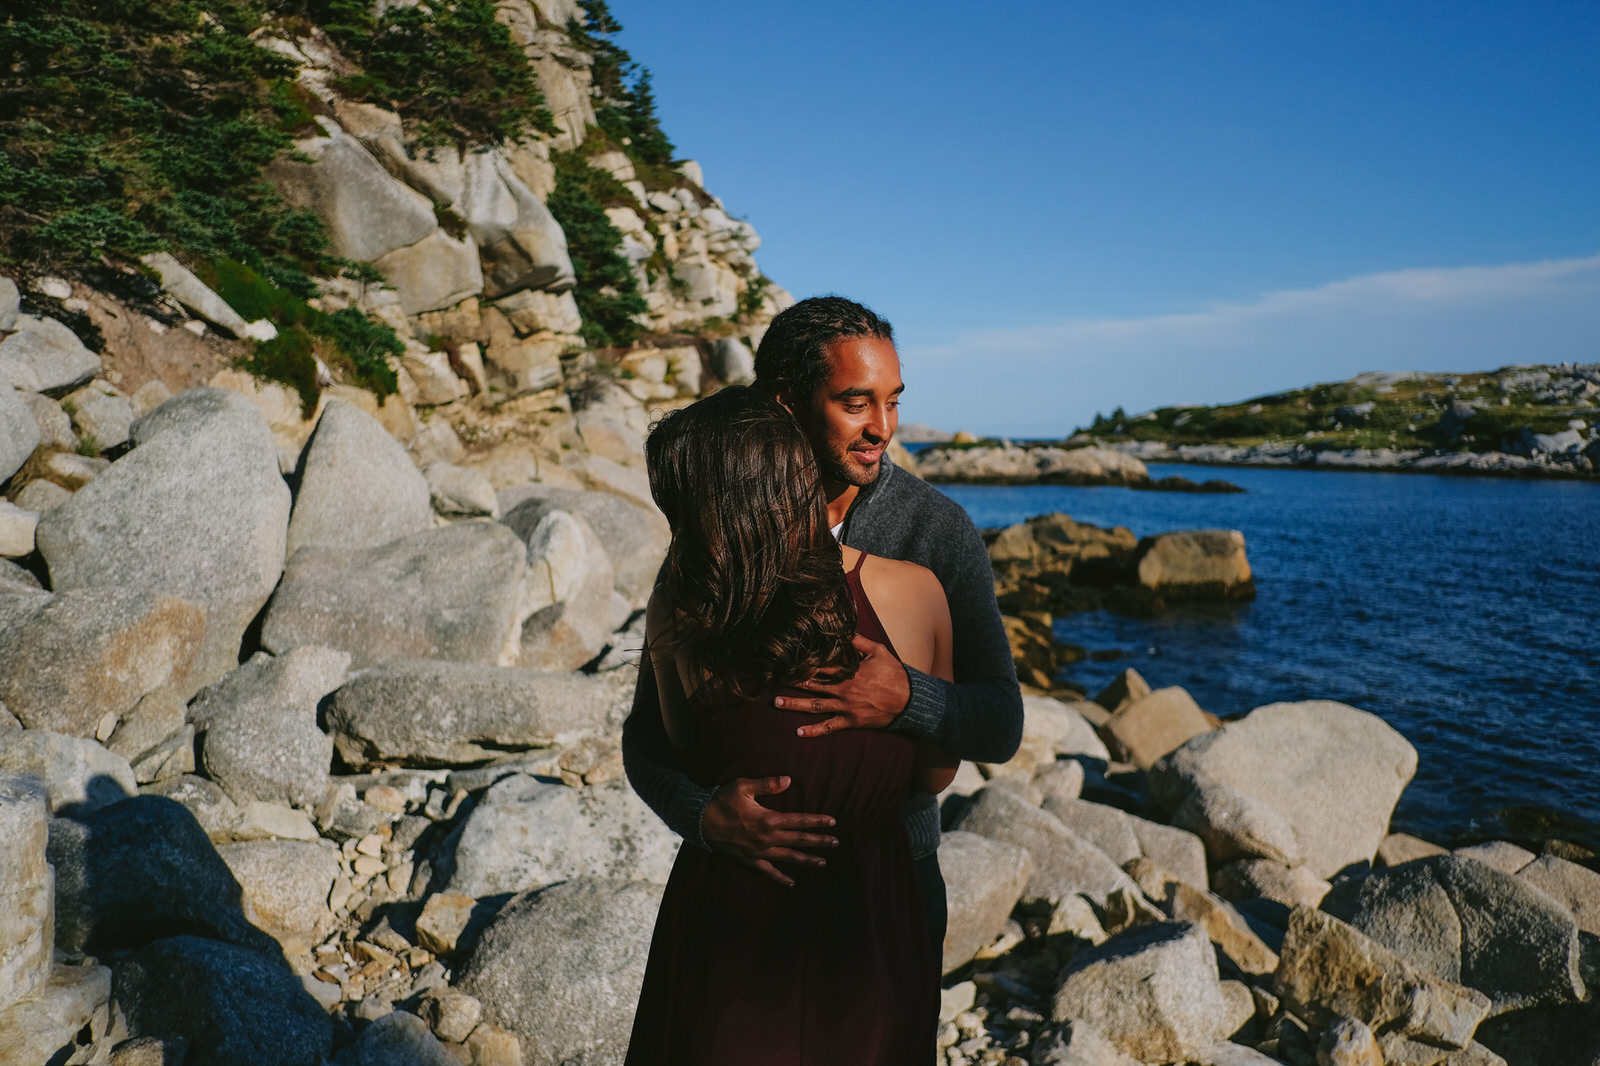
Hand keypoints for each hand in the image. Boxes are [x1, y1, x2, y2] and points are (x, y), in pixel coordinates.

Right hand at [702, 776, 837, 887]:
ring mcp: (759, 851)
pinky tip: (792, 884)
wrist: (699, 821)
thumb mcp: (743, 786)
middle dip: (819, 842)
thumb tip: (788, 780)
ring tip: (823, 862)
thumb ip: (767, 784)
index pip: (799, 820)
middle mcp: (767, 838)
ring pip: (789, 857)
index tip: (833, 822)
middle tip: (836, 843)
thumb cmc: (721, 800)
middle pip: (799, 840)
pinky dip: (781, 878)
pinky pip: (768, 872)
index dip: (817, 821)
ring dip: (807, 860)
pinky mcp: (749, 860)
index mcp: (768, 819)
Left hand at [777, 635, 911, 737]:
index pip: (821, 666)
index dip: (804, 663)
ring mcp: (846, 707)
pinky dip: (814, 731)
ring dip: (794, 704)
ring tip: (777, 702)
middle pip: (813, 685)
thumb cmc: (894, 673)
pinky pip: (829, 727)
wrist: (909, 700)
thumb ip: (858, 642)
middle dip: (793, 682)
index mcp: (849, 671)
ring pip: (815, 705)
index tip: (788, 660)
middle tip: (773, 680)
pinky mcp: (851, 721)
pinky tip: (799, 732)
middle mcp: (844, 689)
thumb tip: (843, 630)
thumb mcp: (878, 651)